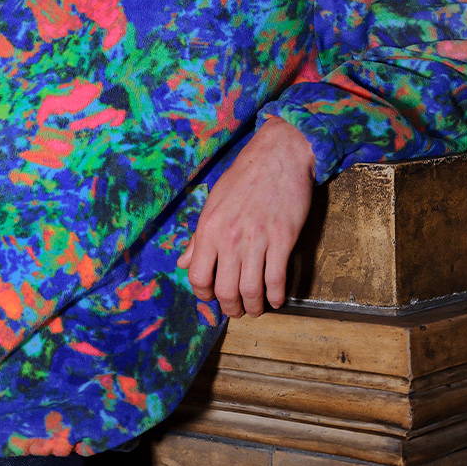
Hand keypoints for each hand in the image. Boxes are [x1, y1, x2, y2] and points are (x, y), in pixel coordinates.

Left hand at [177, 117, 314, 317]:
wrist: (279, 155)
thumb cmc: (244, 177)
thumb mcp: (214, 202)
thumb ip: (199, 237)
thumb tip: (183, 263)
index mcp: (209, 228)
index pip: (197, 276)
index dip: (203, 294)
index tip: (212, 297)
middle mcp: (230, 238)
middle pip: (225, 290)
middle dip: (230, 307)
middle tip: (236, 310)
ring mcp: (257, 240)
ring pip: (251, 290)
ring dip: (253, 307)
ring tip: (255, 308)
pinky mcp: (282, 240)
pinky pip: (276, 279)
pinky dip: (275, 296)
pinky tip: (275, 299)